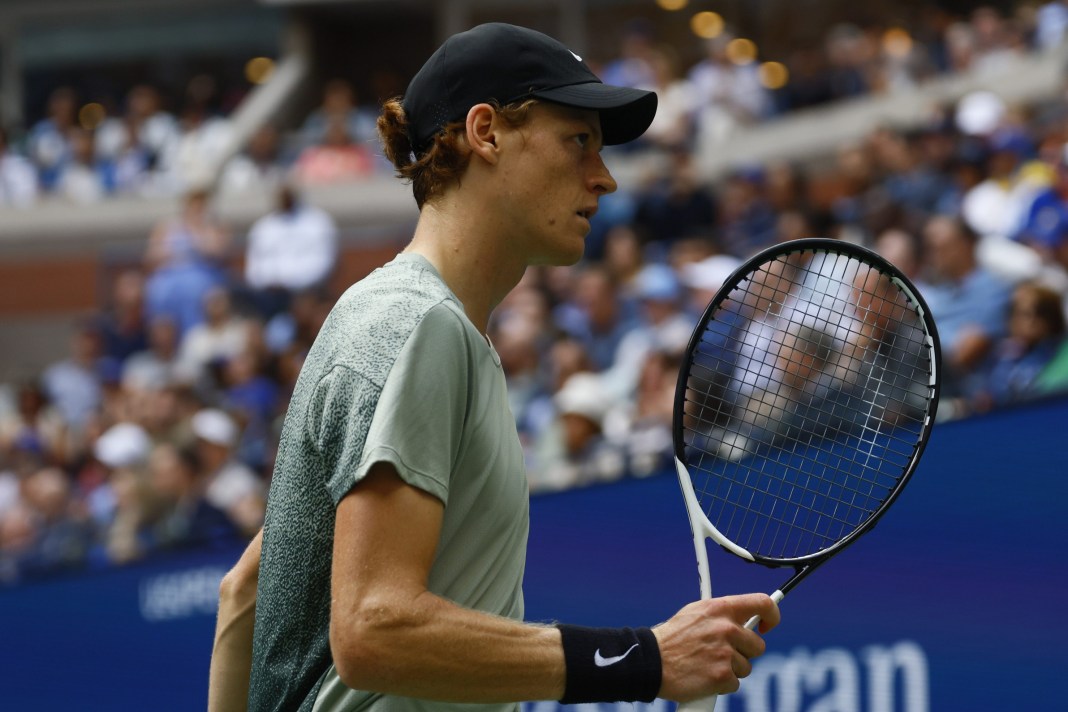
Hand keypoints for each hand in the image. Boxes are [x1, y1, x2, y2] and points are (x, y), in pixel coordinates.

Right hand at [651, 593, 779, 701]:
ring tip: (707, 664)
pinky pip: (735, 683)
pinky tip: (704, 676)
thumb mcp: (695, 613)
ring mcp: (725, 653)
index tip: (767, 626)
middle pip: (757, 645)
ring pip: (746, 666)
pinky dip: (722, 684)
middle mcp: (726, 628)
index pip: (763, 604)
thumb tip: (744, 618)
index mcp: (720, 608)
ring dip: (730, 669)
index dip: (772, 616)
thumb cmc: (672, 638)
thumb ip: (721, 615)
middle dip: (744, 652)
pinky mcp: (722, 676)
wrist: (651, 661)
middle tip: (722, 653)